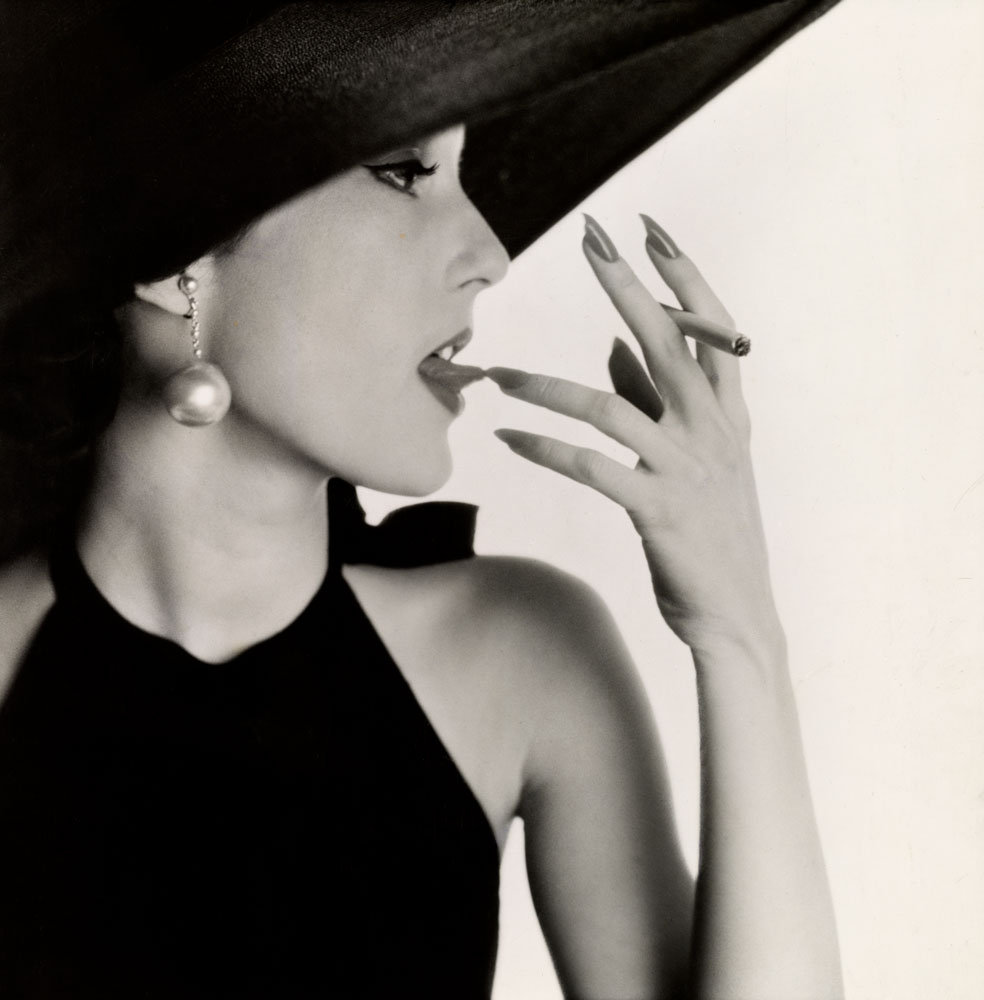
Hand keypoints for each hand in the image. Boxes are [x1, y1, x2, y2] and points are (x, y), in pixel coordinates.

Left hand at [488, 215, 781, 656]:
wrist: (737, 611)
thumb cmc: (710, 529)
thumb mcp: (695, 456)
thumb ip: (654, 398)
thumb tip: (611, 343)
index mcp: (725, 413)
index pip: (710, 328)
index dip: (683, 275)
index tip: (649, 229)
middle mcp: (711, 431)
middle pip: (668, 342)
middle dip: (628, 286)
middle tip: (591, 240)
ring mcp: (686, 469)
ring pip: (609, 407)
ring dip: (546, 386)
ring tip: (498, 373)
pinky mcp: (658, 510)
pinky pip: (590, 468)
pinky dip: (544, 449)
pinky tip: (507, 438)